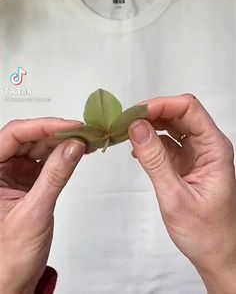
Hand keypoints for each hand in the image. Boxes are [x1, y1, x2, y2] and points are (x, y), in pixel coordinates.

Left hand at [0, 118, 88, 293]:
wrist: (13, 281)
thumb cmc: (9, 256)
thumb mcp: (34, 211)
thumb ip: (55, 176)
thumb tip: (73, 146)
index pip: (12, 136)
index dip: (42, 126)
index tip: (68, 126)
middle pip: (27, 138)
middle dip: (55, 133)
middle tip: (82, 132)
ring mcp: (12, 174)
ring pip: (37, 147)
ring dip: (61, 142)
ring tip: (85, 140)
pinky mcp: (27, 181)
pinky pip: (45, 160)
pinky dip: (62, 155)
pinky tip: (77, 152)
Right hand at [128, 93, 235, 293]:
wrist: (216, 255)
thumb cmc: (205, 232)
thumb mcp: (175, 196)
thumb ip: (155, 160)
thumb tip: (136, 127)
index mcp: (214, 148)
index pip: (189, 109)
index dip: (162, 105)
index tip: (136, 113)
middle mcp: (208, 145)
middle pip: (180, 113)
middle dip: (152, 112)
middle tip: (125, 120)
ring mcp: (197, 153)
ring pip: (173, 125)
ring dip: (150, 125)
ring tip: (127, 131)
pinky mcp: (187, 163)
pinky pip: (168, 142)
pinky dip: (150, 141)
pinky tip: (137, 148)